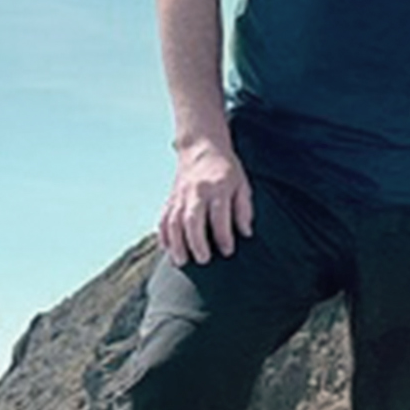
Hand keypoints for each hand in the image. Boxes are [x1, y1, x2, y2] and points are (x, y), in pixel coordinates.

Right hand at [159, 140, 253, 266]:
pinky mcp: (171, 198)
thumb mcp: (242, 184)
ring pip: (174, 221)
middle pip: (193, 220)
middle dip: (196, 242)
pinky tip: (166, 249)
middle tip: (203, 260)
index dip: (224, 236)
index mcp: (218, 188)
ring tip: (180, 262)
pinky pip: (163, 218)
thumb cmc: (226, 169)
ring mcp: (181, 195)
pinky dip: (163, 235)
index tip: (228, 251)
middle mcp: (197, 192)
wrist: (201, 147)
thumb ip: (244, 209)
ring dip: (176, 243)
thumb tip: (246, 232)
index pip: (220, 216)